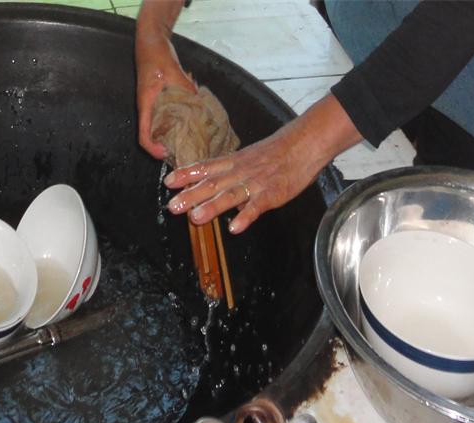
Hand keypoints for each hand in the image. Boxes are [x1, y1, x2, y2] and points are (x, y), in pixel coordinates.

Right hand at [135, 1, 195, 158]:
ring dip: (169, 137)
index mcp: (146, 104)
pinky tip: (188, 122)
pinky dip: (174, 124)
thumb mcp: (172, 70)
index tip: (166, 153)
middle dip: (163, 147)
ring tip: (186, 142)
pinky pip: (164, 118)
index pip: (143, 135)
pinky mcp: (158, 101)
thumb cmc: (156, 55)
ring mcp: (152, 105)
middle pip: (150, 136)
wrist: (151, 42)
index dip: (153, 149)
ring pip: (157, 128)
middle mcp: (147, 108)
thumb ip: (184, 85)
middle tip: (181, 152)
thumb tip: (198, 100)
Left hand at [163, 94, 362, 233]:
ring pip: (231, 195)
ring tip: (195, 218)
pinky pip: (257, 206)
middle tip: (172, 206)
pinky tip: (235, 228)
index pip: (206, 167)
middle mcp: (240, 172)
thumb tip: (207, 181)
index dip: (187, 174)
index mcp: (234, 163)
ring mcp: (255, 183)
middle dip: (191, 195)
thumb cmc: (277, 152)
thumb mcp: (247, 156)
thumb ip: (228, 170)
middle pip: (212, 183)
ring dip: (212, 207)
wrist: (305, 143)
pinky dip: (246, 217)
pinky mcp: (272, 194)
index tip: (168, 182)